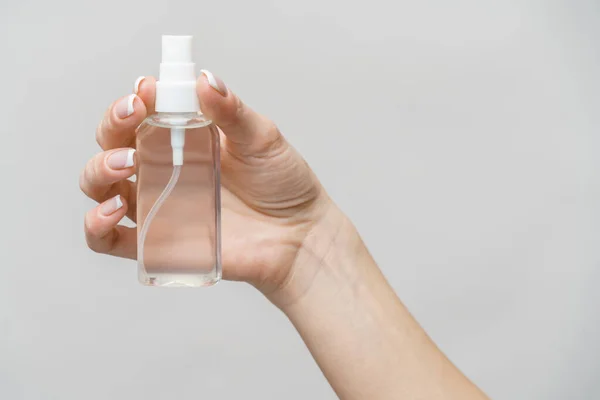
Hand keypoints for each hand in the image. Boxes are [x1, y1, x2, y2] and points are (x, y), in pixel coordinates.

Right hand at [80, 71, 345, 304]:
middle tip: (133, 119)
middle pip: (112, 143)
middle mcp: (162, 170)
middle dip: (111, 126)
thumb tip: (205, 80)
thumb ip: (232, 112)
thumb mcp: (262, 138)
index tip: (146, 92)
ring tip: (126, 164)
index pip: (140, 113)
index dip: (134, 100)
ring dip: (99, 170)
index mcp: (182, 139)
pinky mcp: (155, 244)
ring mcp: (156, 206)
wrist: (300, 235)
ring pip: (100, 185)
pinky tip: (112, 211)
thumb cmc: (284, 185)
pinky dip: (95, 225)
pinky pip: (108, 239)